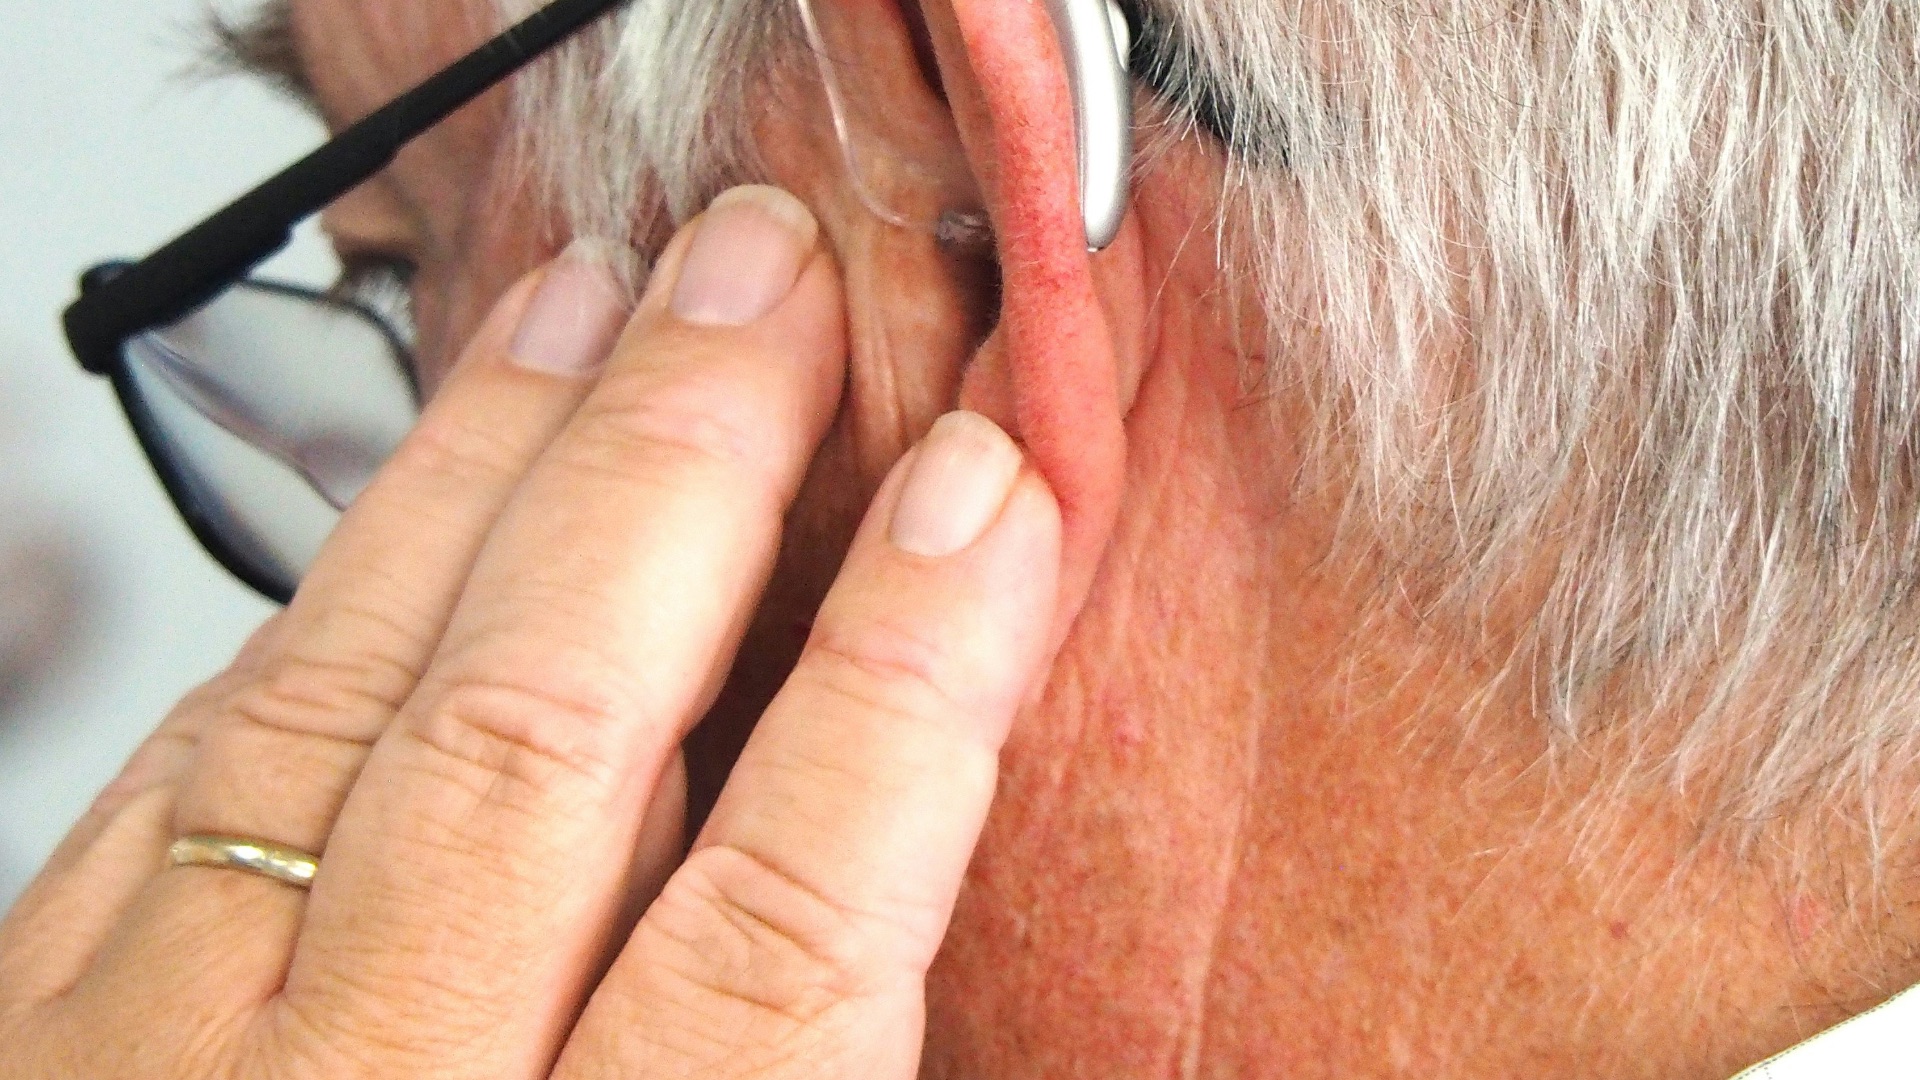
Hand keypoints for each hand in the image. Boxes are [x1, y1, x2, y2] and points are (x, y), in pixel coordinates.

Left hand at [0, 186, 1061, 1078]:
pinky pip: (193, 782)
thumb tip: (919, 889)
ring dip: (487, 477)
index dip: (902, 694)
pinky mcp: (28, 1041)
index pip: (773, 950)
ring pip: (338, 719)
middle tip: (767, 284)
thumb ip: (803, 1078)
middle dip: (674, 485)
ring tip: (599, 303)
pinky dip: (323, 608)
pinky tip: (415, 491)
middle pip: (532, 760)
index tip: (993, 495)